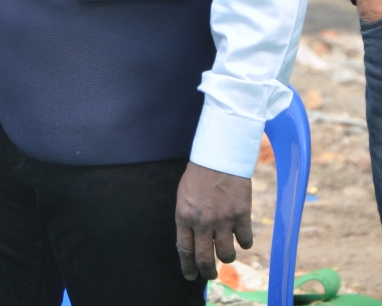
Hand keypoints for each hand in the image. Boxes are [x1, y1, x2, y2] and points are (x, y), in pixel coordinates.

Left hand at [175, 161, 252, 281]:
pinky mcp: (241, 215)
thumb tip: (191, 243)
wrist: (220, 155)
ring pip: (226, 254)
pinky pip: (245, 241)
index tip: (191, 275)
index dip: (188, 266)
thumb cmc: (200, 174)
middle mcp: (203, 221)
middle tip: (211, 274)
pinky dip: (244, 242)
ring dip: (227, 257)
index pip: (185, 250)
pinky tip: (242, 237)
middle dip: (208, 271)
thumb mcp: (184, 196)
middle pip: (205, 258)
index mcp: (185, 215)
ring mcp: (223, 219)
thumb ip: (187, 219)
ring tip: (227, 254)